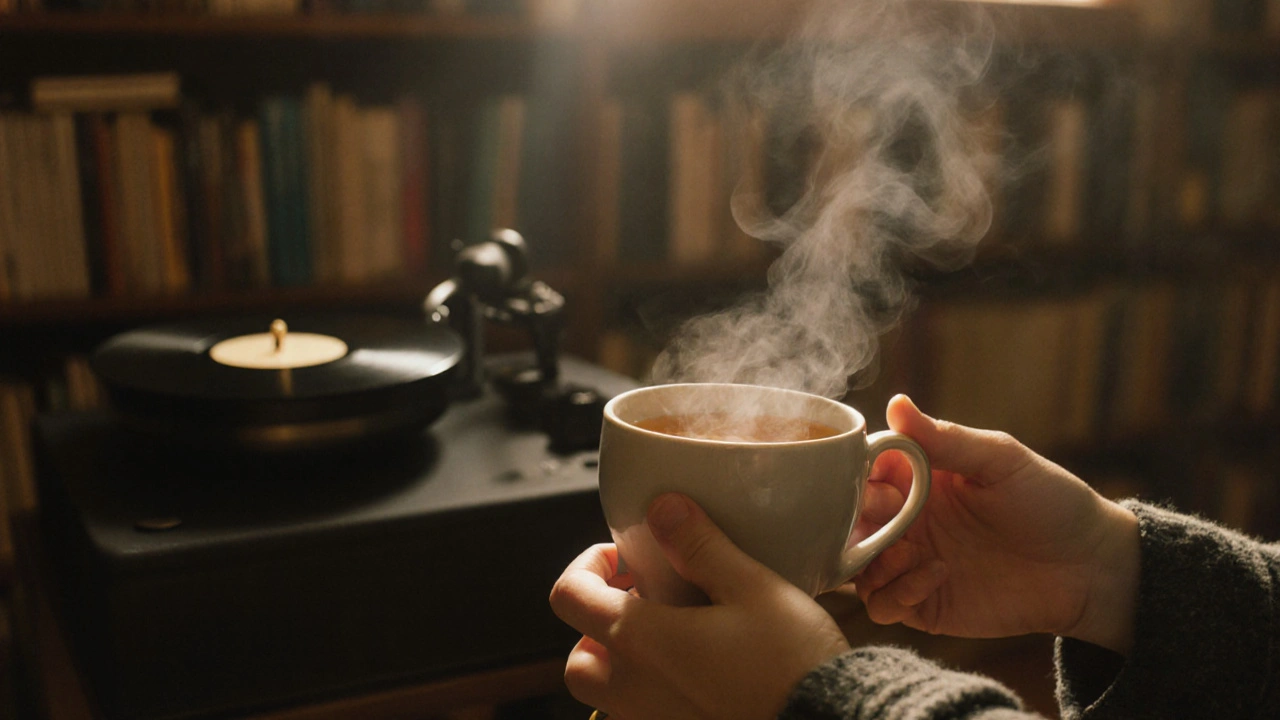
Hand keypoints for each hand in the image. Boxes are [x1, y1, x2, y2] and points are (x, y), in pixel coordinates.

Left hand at [549, 494, 849, 719]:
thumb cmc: (793, 662)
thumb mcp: (752, 586)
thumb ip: (699, 545)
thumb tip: (661, 507)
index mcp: (640, 642)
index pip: (569, 596)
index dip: (587, 566)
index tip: (624, 554)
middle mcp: (634, 691)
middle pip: (578, 658)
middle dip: (599, 625)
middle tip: (644, 599)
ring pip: (608, 693)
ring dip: (624, 661)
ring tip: (673, 634)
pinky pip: (642, 716)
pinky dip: (653, 692)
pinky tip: (698, 672)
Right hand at [852, 395, 1139, 653]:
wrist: (1090, 567)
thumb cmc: (1050, 501)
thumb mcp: (1000, 460)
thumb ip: (946, 438)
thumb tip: (896, 403)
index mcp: (919, 480)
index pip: (864, 473)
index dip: (856, 475)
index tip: (878, 479)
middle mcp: (908, 521)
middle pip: (850, 521)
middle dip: (855, 519)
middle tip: (890, 517)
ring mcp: (912, 565)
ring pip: (854, 567)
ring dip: (870, 559)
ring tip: (909, 551)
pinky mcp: (925, 606)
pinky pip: (882, 605)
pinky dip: (895, 592)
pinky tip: (936, 575)